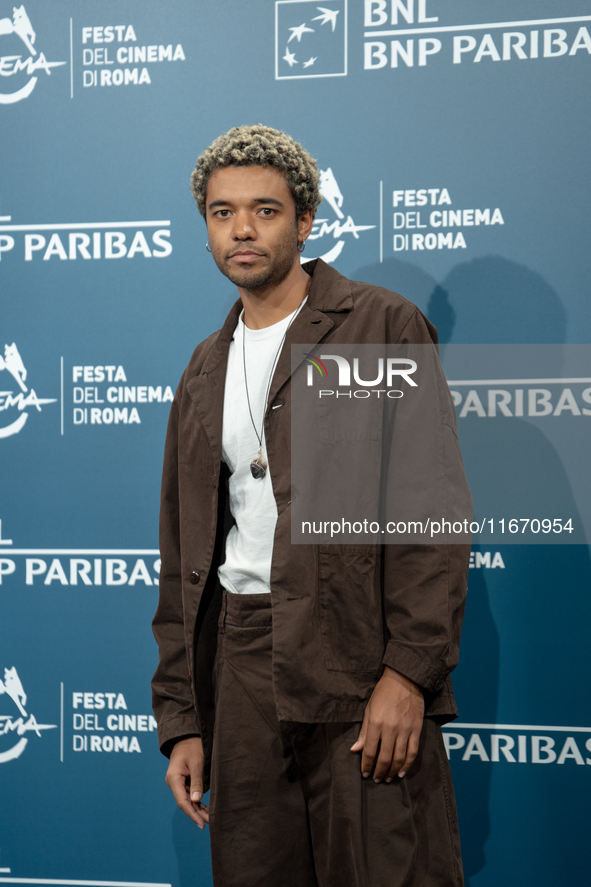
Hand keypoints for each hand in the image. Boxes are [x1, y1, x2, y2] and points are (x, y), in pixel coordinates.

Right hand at [165, 736, 209, 828]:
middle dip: (197, 814)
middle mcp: (173, 783)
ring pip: (188, 800)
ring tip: (210, 818)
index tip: (202, 823)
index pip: (183, 801)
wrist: (186, 736)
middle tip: (210, 823)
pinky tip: (205, 809)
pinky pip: (189, 794)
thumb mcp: (196, 762)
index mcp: (173, 779)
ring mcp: (178, 782)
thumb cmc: (192, 746)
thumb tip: (197, 800)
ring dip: (198, 809)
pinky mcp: (183, 781)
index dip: (192, 814)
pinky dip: (197, 802)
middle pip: (185, 803)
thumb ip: (197, 781)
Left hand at [350, 666, 424, 782]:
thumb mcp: (369, 709)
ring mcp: (405, 730)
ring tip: (388, 779)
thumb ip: (364, 731)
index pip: (370, 751)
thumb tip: (355, 749)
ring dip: (393, 771)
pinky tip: (402, 772)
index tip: (365, 773)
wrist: (405, 679)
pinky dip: (407, 765)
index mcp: (376, 723)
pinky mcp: (416, 729)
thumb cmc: (383, 692)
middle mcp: (391, 729)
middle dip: (379, 771)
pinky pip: (412, 751)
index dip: (366, 765)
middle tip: (376, 779)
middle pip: (385, 758)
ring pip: (400, 758)